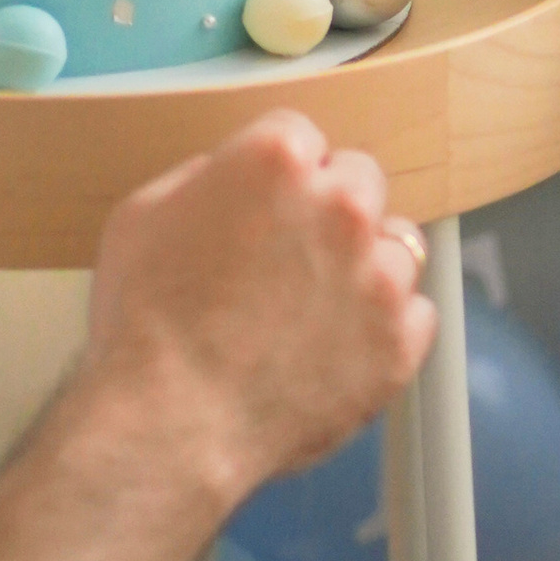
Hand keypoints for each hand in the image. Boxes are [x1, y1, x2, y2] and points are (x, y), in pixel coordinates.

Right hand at [83, 110, 433, 521]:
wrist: (170, 423)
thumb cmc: (145, 324)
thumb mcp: (143, 215)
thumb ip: (206, 178)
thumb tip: (238, 180)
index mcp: (278, 161)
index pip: (302, 137)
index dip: (278, 174)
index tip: (265, 204)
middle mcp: (342, 207)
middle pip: (360, 180)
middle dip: (329, 210)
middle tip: (290, 257)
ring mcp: (380, 276)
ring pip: (396, 246)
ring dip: (364, 266)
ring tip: (313, 309)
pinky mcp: (401, 341)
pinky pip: (416, 315)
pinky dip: (385, 328)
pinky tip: (339, 346)